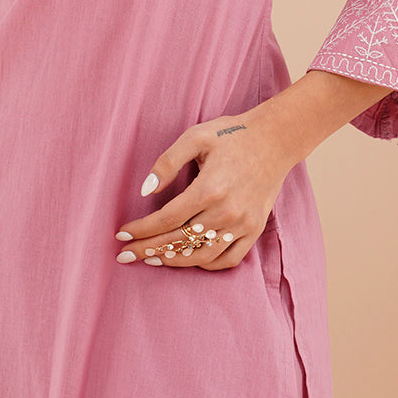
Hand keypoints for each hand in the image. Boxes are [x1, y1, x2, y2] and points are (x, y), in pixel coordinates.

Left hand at [113, 110, 298, 270]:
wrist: (276, 139)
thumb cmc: (231, 135)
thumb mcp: (195, 137)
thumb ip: (168, 162)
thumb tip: (146, 191)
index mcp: (209, 189)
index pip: (166, 219)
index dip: (141, 230)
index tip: (122, 234)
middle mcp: (226, 212)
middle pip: (179, 240)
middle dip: (147, 249)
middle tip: (125, 255)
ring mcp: (243, 224)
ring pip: (201, 255)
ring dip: (173, 260)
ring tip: (152, 258)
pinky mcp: (255, 229)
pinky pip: (229, 259)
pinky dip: (207, 263)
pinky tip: (189, 258)